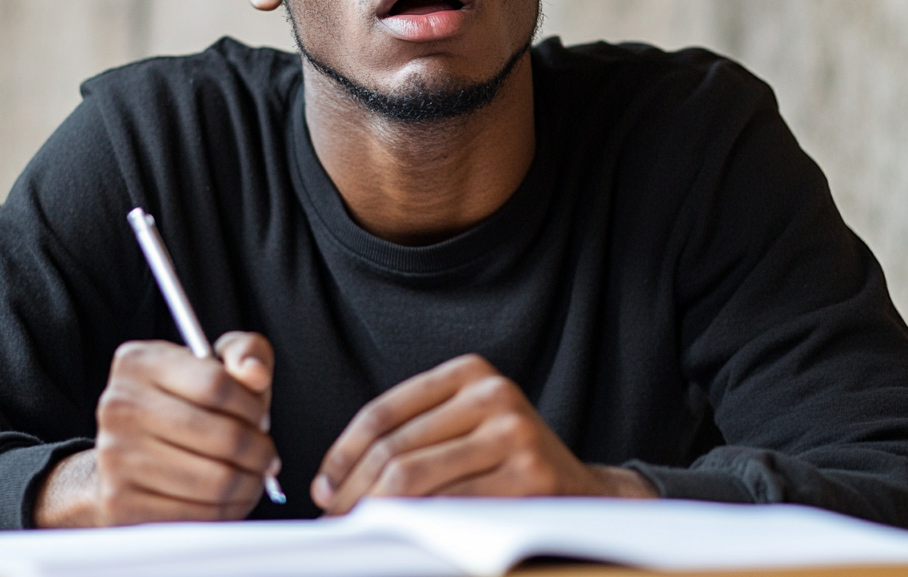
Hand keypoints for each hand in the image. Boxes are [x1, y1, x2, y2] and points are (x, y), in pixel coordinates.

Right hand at [34, 332, 279, 525]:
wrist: (127, 450)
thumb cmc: (182, 400)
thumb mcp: (215, 360)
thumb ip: (245, 351)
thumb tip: (255, 374)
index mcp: (140, 362)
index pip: (216, 384)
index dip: (252, 405)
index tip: (262, 417)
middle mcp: (120, 407)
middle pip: (221, 436)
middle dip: (258, 449)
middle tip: (266, 455)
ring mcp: (115, 457)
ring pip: (215, 481)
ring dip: (249, 483)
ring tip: (253, 476)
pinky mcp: (120, 504)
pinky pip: (195, 516)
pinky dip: (226, 511)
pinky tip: (230, 498)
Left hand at [311, 354, 653, 513]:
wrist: (585, 492)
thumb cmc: (507, 462)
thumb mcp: (465, 427)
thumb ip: (414, 437)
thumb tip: (336, 477)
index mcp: (470, 371)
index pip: (385, 411)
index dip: (344, 452)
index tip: (323, 485)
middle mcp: (493, 393)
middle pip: (395, 448)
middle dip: (353, 489)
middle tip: (331, 516)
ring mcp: (513, 432)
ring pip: (415, 479)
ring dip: (373, 512)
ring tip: (355, 529)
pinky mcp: (528, 476)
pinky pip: (450, 507)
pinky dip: (414, 526)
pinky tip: (398, 535)